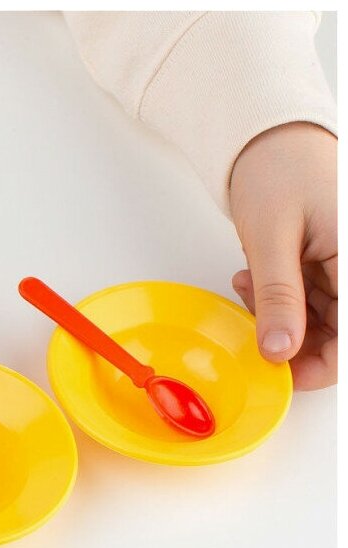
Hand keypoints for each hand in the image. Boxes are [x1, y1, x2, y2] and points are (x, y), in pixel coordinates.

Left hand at [229, 122, 336, 390]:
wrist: (268, 135)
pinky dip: (278, 304)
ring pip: (320, 325)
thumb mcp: (272, 238)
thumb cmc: (278, 167)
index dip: (318, 366)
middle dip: (291, 339)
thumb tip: (279, 351)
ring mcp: (345, 270)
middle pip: (337, 336)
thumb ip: (278, 298)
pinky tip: (256, 280)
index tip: (276, 369)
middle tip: (252, 322)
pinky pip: (309, 306)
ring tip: (251, 285)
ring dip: (280, 320)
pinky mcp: (329, 269)